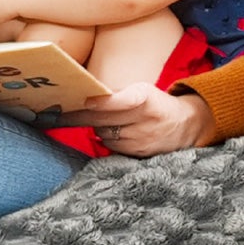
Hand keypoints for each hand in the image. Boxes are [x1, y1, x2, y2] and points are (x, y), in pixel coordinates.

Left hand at [73, 84, 215, 156]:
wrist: (185, 124)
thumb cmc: (155, 103)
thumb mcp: (141, 90)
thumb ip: (116, 94)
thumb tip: (84, 96)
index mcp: (144, 98)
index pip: (121, 101)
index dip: (102, 102)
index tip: (84, 101)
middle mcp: (144, 119)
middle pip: (104, 120)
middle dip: (80, 116)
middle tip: (58, 114)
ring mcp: (142, 139)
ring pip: (104, 134)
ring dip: (97, 127)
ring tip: (102, 120)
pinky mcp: (140, 153)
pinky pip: (112, 146)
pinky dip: (107, 139)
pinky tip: (113, 132)